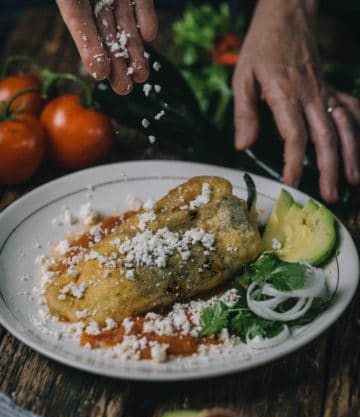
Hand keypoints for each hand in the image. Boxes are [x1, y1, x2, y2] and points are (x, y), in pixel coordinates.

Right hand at [56, 0, 156, 93]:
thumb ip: (77, 13)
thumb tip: (88, 51)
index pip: (81, 26)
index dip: (91, 50)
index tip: (101, 74)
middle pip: (107, 33)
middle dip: (117, 62)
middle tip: (125, 88)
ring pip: (126, 23)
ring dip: (134, 49)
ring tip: (141, 75)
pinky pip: (141, 0)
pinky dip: (146, 16)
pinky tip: (149, 36)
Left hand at [232, 0, 359, 202]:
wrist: (286, 16)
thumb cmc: (262, 47)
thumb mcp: (243, 77)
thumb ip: (245, 113)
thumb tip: (243, 146)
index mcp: (285, 94)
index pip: (294, 135)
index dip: (294, 162)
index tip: (291, 183)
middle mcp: (310, 95)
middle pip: (325, 137)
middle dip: (329, 168)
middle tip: (330, 195)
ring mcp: (324, 91)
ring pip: (344, 126)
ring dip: (350, 154)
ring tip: (353, 180)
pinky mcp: (330, 88)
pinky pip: (350, 108)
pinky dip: (358, 128)